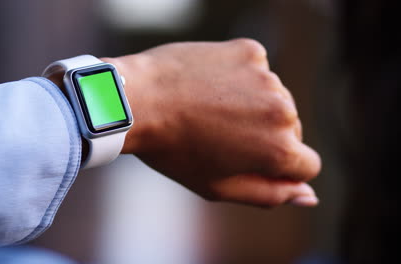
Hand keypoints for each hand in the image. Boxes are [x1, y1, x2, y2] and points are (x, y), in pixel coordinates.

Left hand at [103, 39, 320, 206]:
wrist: (138, 101)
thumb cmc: (174, 151)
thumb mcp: (219, 187)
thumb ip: (270, 195)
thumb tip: (310, 196)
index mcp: (278, 151)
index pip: (307, 165)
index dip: (281, 169)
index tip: (251, 160)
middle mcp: (282, 111)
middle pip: (292, 131)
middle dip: (265, 136)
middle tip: (221, 136)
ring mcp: (266, 77)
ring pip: (274, 99)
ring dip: (252, 106)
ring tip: (212, 109)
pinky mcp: (250, 51)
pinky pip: (257, 71)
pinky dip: (240, 78)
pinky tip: (211, 85)